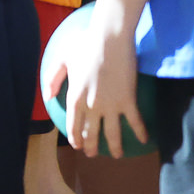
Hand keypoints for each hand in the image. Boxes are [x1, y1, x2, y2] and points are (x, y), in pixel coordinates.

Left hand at [63, 0, 142, 158]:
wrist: (110, 39)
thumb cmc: (85, 45)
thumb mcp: (62, 60)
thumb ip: (52, 79)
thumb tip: (48, 96)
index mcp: (74, 98)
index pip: (73, 126)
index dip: (75, 138)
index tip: (78, 145)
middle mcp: (91, 106)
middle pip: (91, 133)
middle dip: (91, 147)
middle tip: (93, 154)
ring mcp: (110, 105)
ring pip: (112, 133)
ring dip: (114, 147)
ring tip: (116, 155)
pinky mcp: (128, 100)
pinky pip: (135, 121)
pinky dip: (140, 132)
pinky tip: (145, 140)